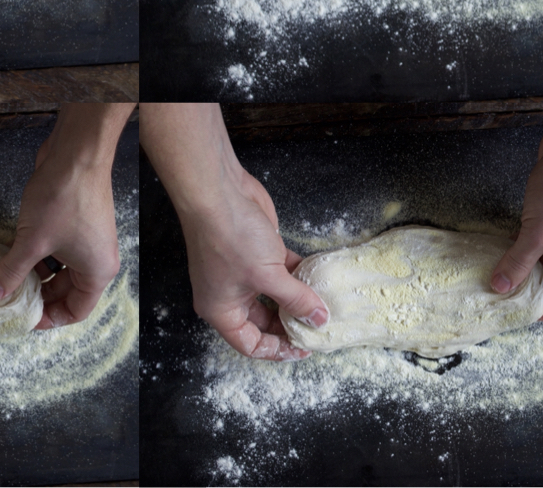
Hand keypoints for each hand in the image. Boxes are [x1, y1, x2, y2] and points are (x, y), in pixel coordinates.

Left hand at [0, 107, 125, 328]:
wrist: (76, 154)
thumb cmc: (65, 199)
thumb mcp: (32, 242)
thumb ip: (12, 271)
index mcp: (97, 272)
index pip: (77, 311)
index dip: (50, 318)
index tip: (24, 317)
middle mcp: (97, 258)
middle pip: (67, 291)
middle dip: (39, 295)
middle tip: (10, 298)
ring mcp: (87, 240)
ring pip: (60, 269)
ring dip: (36, 274)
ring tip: (9, 276)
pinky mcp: (76, 223)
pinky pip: (57, 250)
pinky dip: (39, 255)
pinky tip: (15, 253)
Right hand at [179, 166, 327, 360]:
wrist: (219, 192)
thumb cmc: (232, 239)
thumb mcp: (268, 276)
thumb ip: (296, 299)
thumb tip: (319, 319)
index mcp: (221, 310)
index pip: (250, 344)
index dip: (277, 350)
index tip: (305, 347)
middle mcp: (229, 294)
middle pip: (263, 322)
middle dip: (289, 325)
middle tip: (318, 327)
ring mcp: (243, 271)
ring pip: (273, 295)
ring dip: (296, 299)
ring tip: (322, 307)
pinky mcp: (256, 251)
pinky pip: (279, 271)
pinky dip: (297, 275)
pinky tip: (318, 278)